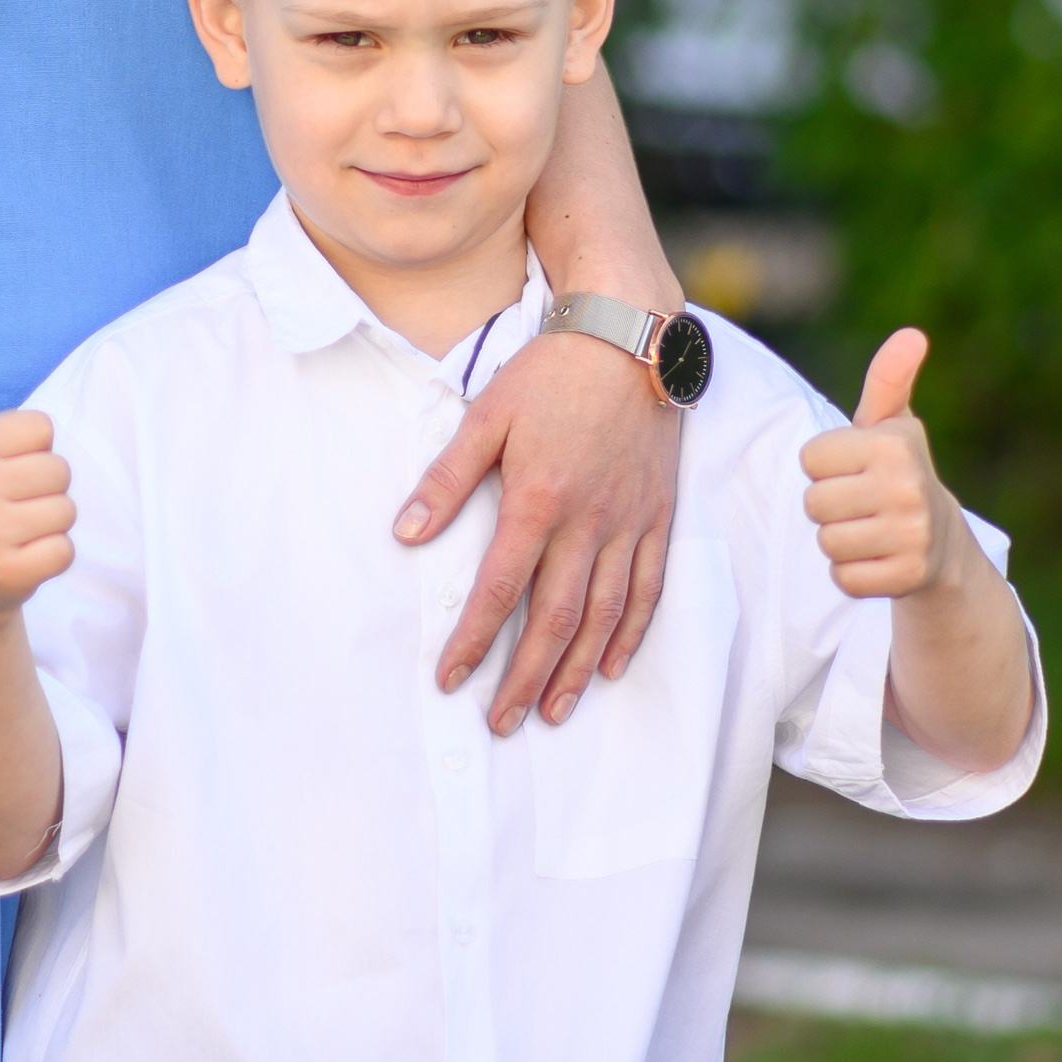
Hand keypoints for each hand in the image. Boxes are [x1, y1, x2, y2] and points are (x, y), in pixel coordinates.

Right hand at [0, 358, 76, 621]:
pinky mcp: (7, 574)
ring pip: (66, 510)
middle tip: (11, 505)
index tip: (4, 468)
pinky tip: (23, 559)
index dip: (31, 448)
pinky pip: (65, 552)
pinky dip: (52, 558)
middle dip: (44, 489)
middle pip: (60, 469)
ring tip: (17, 531)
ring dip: (50, 524)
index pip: (43, 427)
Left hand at [395, 329, 679, 733]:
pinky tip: (614, 665)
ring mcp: (628, 524)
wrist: (630, 338)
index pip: (499, 589)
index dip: (473, 640)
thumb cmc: (551, 372)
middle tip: (501, 723)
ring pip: (604, 616)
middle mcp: (587, 523)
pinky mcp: (658, 516)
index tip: (451, 679)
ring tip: (552, 712)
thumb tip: (403, 533)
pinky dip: (632, 633)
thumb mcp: (487, 415)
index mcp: (537, 500)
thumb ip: (447, 479)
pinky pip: (649, 589)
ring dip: (577, 671)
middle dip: (525, 678)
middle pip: (555, 620)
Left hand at [801, 328, 960, 597]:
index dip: (825, 465)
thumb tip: (913, 333)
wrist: (943, 543)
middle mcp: (907, 489)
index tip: (855, 468)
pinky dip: (852, 574)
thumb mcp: (890, 422)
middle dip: (828, 505)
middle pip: (813, 503)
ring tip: (869, 530)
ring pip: (826, 542)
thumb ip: (888, 376)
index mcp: (893, 446)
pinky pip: (843, 579)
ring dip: (839, 540)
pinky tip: (877, 559)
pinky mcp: (908, 578)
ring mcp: (911, 536)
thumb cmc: (898, 471)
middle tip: (861, 503)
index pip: (809, 459)